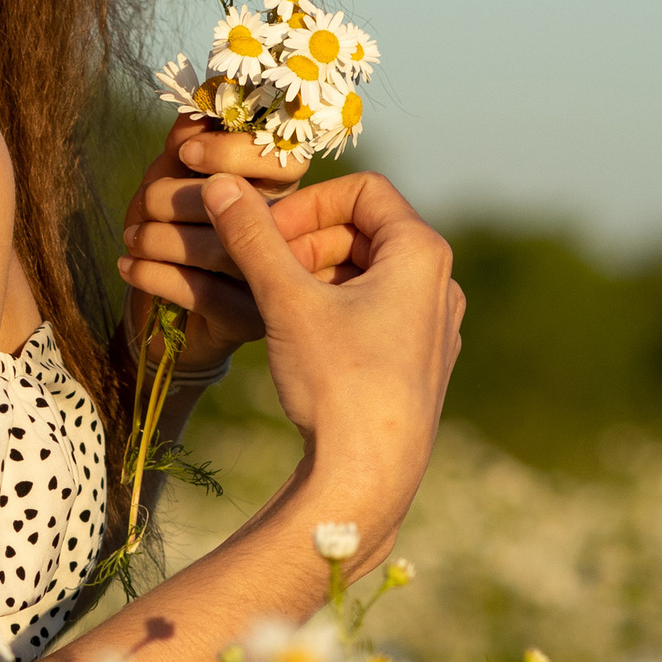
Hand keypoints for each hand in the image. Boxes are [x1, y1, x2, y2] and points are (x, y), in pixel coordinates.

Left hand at [116, 120, 357, 379]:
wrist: (161, 319)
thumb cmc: (171, 237)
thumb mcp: (170, 182)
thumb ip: (184, 145)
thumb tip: (193, 116)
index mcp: (278, 196)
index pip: (284, 162)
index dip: (236, 152)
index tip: (186, 155)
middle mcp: (287, 238)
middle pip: (250, 206)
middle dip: (185, 197)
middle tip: (148, 202)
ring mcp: (274, 283)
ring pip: (224, 250)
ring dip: (163, 237)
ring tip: (132, 236)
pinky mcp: (249, 321)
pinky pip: (204, 292)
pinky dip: (155, 274)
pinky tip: (128, 266)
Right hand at [191, 167, 463, 562]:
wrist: (369, 476)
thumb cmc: (337, 382)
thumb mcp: (287, 301)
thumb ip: (253, 237)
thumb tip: (222, 185)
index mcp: (422, 254)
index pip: (363, 191)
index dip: (308, 203)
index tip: (266, 232)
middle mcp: (439, 284)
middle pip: (363, 232)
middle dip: (305, 242)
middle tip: (259, 269)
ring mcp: (432, 326)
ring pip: (364, 275)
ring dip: (313, 276)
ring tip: (270, 303)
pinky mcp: (418, 362)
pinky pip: (373, 313)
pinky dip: (332, 310)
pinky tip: (296, 339)